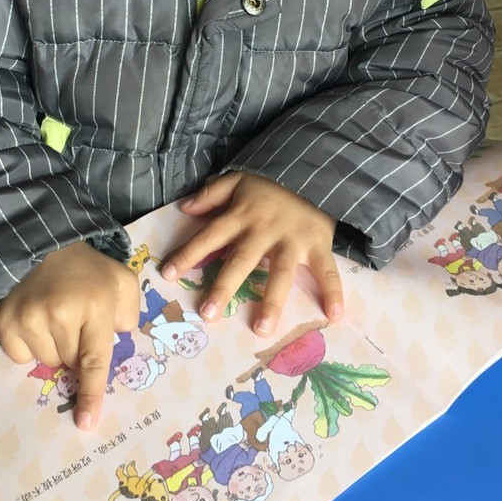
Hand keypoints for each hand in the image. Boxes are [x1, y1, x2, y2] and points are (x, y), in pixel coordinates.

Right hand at [0, 242, 139, 430]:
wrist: (43, 243)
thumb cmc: (88, 269)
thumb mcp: (122, 281)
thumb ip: (130, 314)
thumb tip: (116, 341)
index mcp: (95, 305)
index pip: (94, 360)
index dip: (91, 393)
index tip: (86, 423)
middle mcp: (60, 314)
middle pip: (71, 363)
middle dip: (77, 349)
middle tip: (76, 321)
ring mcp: (30, 318)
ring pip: (47, 363)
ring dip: (54, 347)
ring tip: (56, 316)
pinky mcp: (7, 320)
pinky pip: (21, 357)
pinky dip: (30, 346)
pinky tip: (36, 320)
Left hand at [161, 172, 341, 334]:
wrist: (313, 172)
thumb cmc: (271, 184)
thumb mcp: (238, 180)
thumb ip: (211, 194)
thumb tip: (185, 208)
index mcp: (240, 217)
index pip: (208, 237)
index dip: (188, 255)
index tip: (168, 275)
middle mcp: (263, 232)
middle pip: (241, 262)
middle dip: (224, 287)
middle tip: (208, 314)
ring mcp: (292, 241)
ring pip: (281, 273)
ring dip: (272, 301)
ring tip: (262, 329)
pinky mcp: (318, 245)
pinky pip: (326, 270)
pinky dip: (333, 292)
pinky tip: (333, 315)